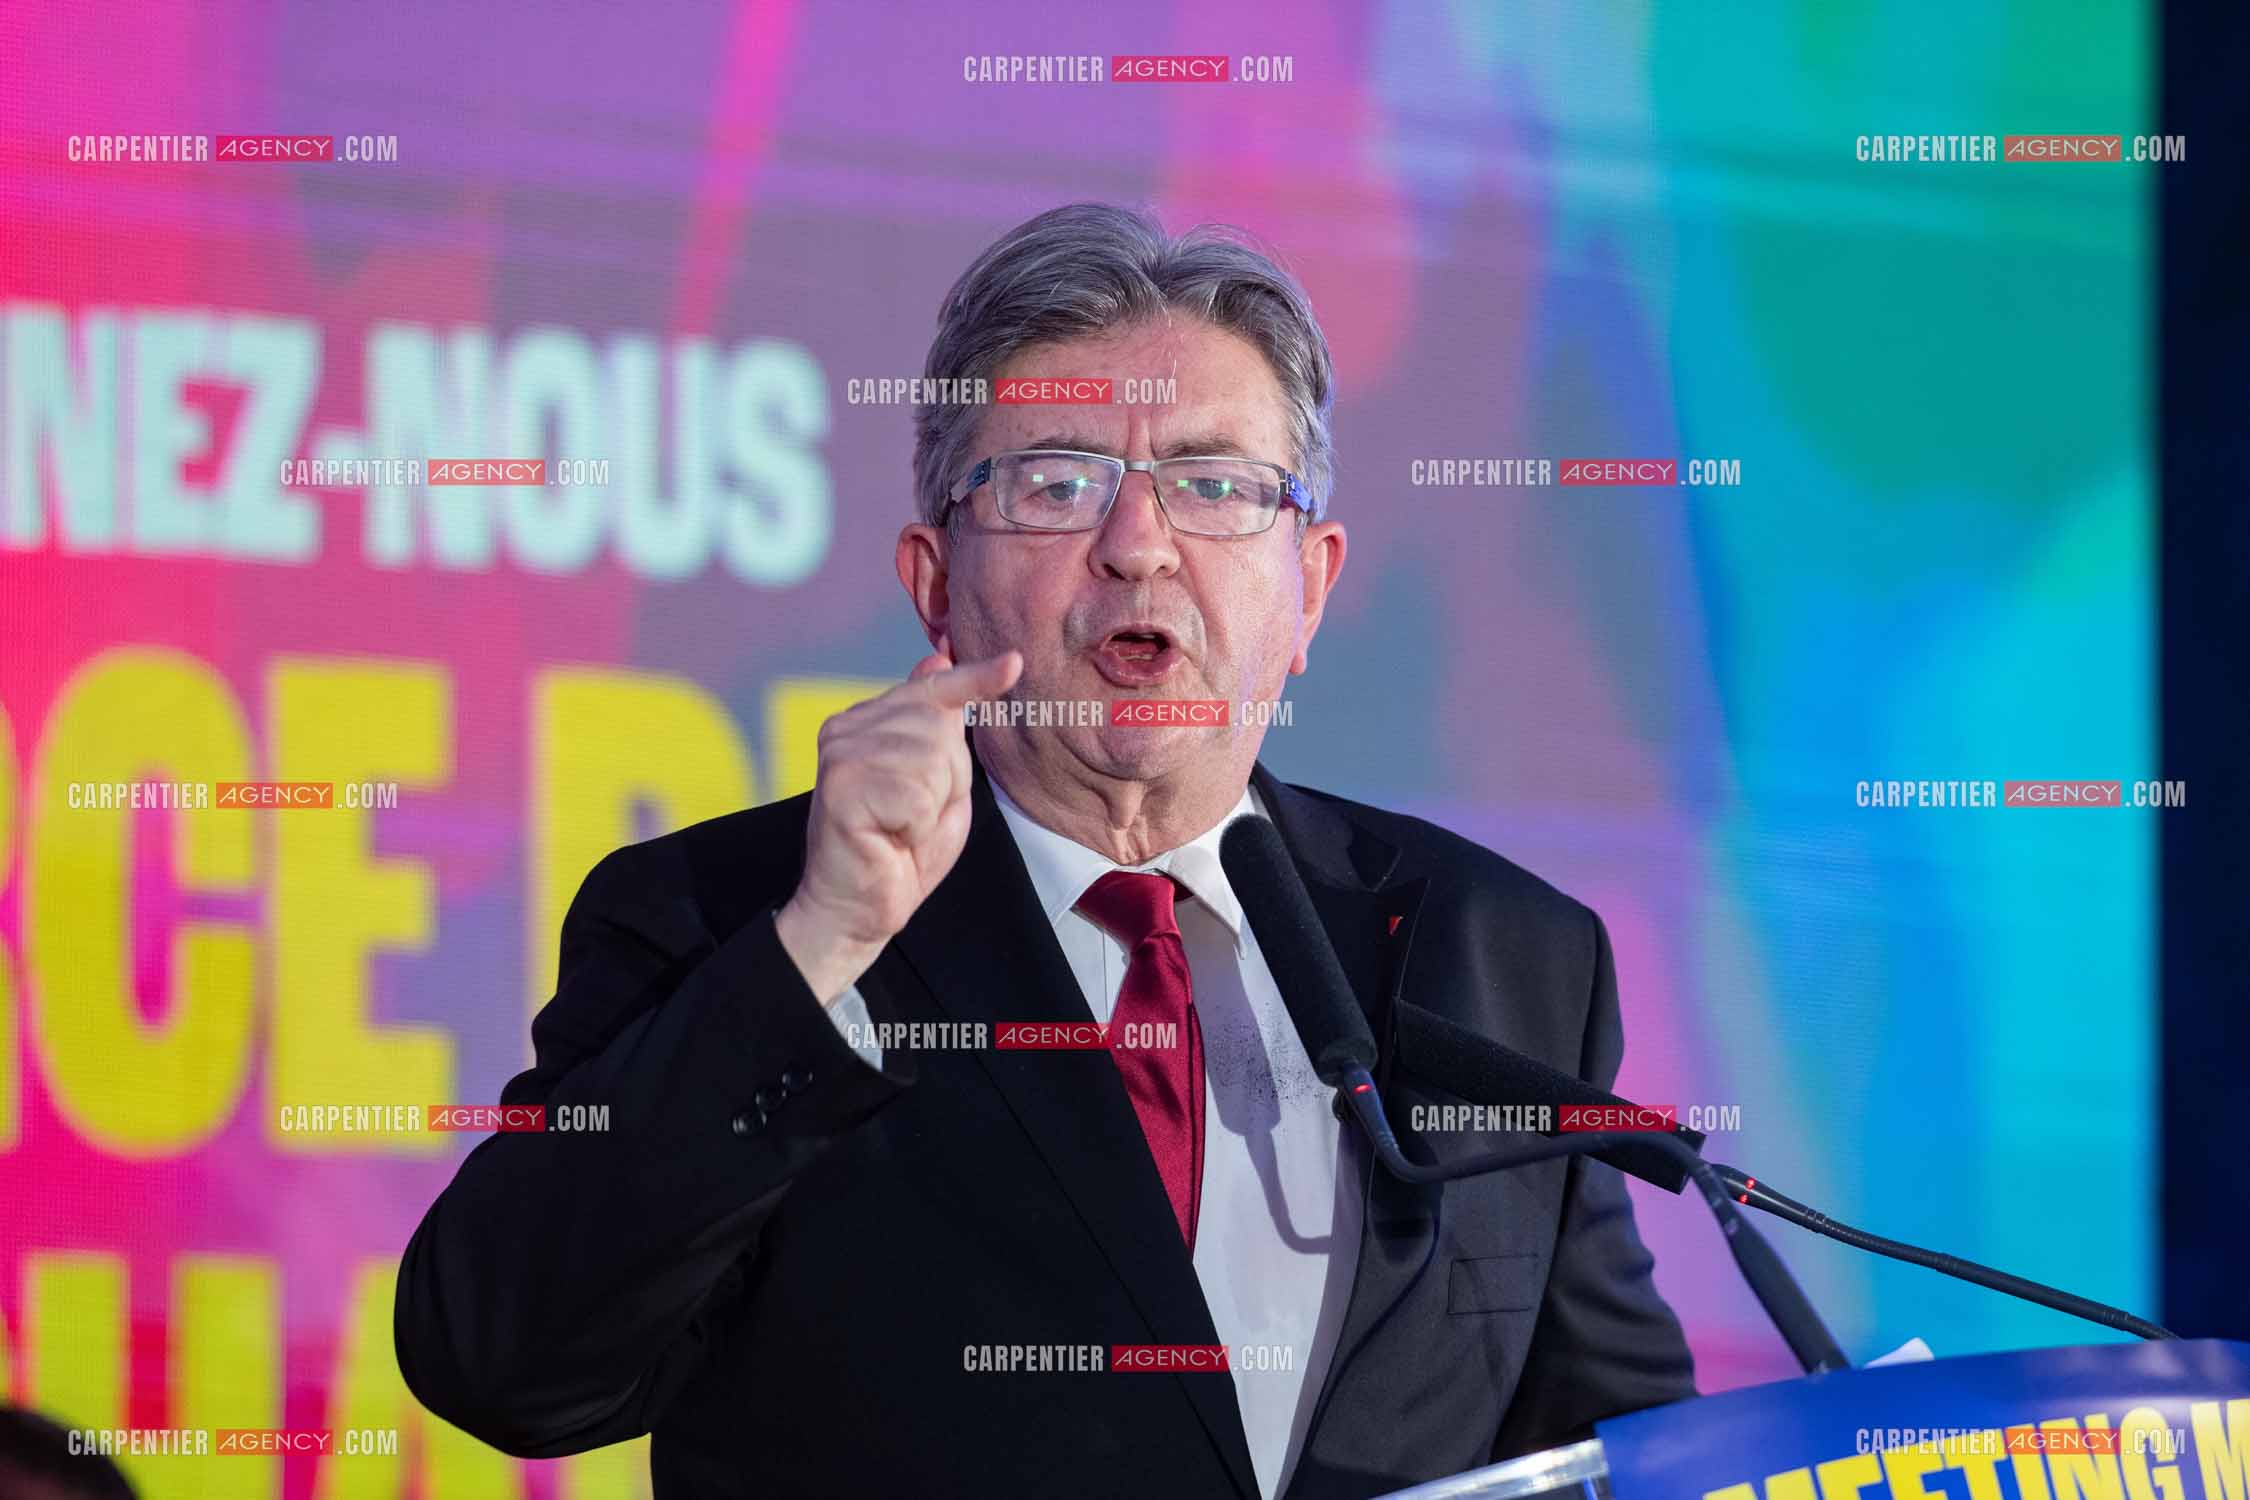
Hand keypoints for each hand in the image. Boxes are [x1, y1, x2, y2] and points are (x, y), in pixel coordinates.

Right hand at [775, 646, 1022, 1003]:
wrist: (857, 910)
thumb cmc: (900, 850)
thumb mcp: (937, 782)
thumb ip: (938, 729)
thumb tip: (938, 657)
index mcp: (868, 721)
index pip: (932, 688)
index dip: (975, 678)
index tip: (1014, 663)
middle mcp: (846, 728)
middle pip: (940, 727)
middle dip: (947, 781)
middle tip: (913, 817)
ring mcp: (840, 754)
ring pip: (932, 760)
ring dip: (931, 807)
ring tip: (900, 828)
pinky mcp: (840, 788)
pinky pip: (916, 796)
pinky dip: (916, 827)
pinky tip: (890, 840)